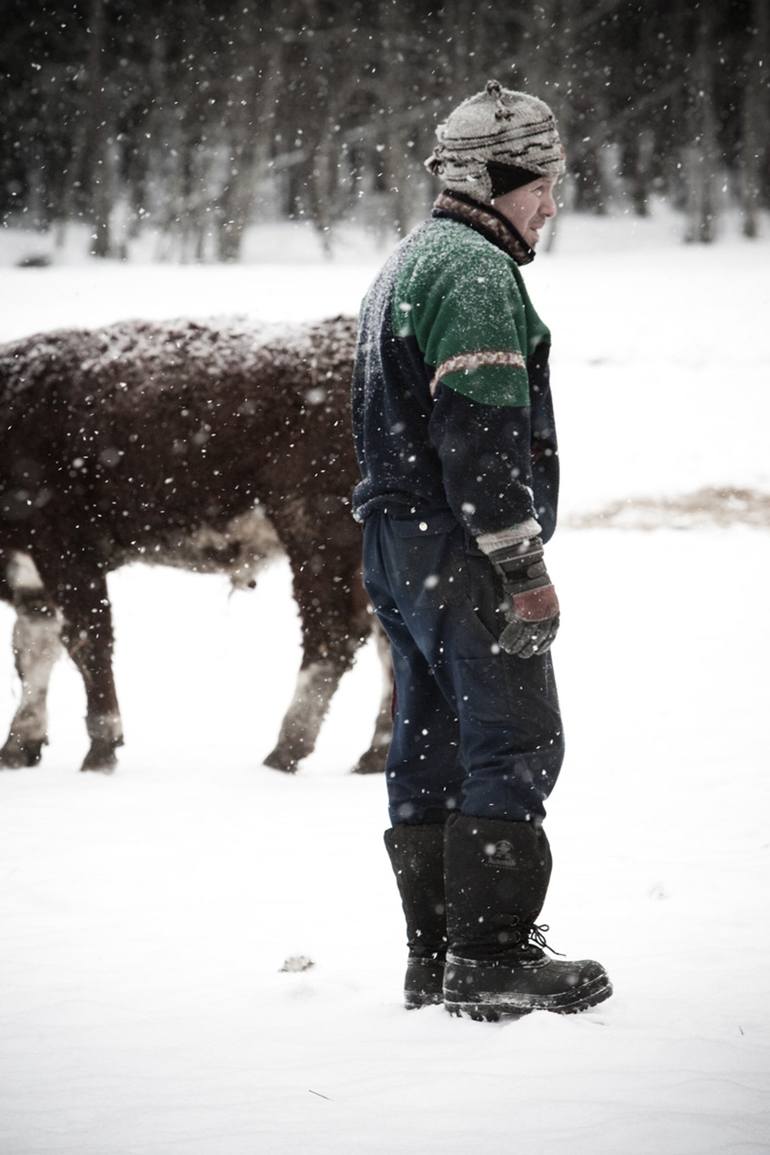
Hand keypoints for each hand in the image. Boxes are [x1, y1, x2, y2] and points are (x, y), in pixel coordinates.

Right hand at [487, 538, 559, 658]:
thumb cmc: (527, 575)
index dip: (545, 643)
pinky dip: (508, 638)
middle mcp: (546, 612)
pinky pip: (514, 629)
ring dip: (517, 646)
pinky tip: (503, 644)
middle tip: (522, 655)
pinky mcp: (520, 610)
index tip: (539, 651)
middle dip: (530, 647)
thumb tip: (523, 618)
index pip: (552, 631)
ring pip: (526, 636)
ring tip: (510, 651)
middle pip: (539, 636)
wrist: (522, 562)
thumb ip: (534, 606)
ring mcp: (533, 611)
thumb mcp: (536, 591)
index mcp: (553, 607)